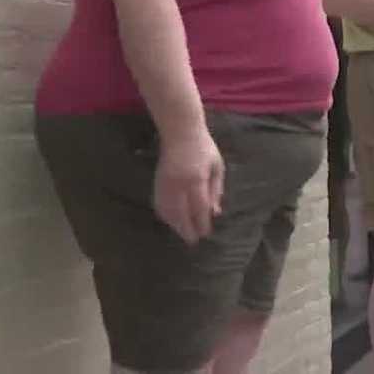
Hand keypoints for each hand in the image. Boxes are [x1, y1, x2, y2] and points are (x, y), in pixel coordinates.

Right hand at [154, 128, 224, 244]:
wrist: (180, 132)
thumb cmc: (203, 148)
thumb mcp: (217, 166)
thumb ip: (216, 189)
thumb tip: (215, 211)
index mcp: (196, 179)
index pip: (199, 208)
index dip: (202, 223)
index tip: (206, 234)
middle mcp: (179, 184)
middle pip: (181, 214)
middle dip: (187, 229)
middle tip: (193, 241)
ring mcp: (165, 184)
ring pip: (168, 211)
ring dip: (175, 225)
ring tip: (183, 233)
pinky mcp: (157, 182)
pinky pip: (159, 204)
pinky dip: (165, 215)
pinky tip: (170, 221)